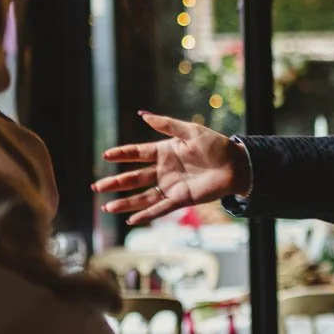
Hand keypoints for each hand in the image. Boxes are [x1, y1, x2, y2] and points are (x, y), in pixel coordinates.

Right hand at [91, 112, 246, 226]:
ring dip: (125, 202)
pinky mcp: (181, 199)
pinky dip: (146, 214)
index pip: (137, 153)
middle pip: (134, 178)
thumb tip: (142, 114)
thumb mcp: (190, 131)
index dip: (122, 154)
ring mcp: (171, 186)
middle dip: (115, 183)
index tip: (106, 155)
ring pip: (142, 196)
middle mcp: (164, 170)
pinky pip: (160, 208)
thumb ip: (166, 125)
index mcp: (164, 151)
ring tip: (107, 207)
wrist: (237, 165)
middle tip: (96, 186)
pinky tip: (131, 219)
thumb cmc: (216, 146)